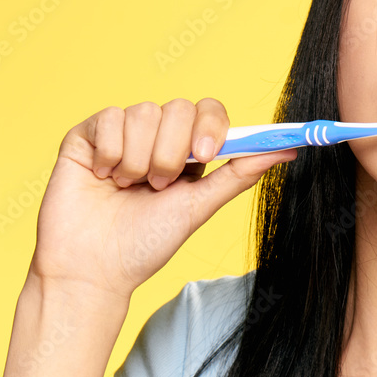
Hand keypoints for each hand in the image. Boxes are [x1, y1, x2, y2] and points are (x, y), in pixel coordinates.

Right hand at [28, 97, 295, 300]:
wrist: (94, 268)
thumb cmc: (146, 243)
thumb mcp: (200, 206)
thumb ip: (240, 173)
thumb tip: (287, 150)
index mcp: (187, 149)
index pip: (209, 110)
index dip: (210, 125)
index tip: (206, 154)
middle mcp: (157, 135)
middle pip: (179, 108)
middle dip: (171, 152)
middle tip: (158, 185)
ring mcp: (122, 132)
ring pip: (144, 112)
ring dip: (139, 159)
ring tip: (128, 187)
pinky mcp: (89, 134)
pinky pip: (109, 117)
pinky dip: (110, 154)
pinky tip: (103, 178)